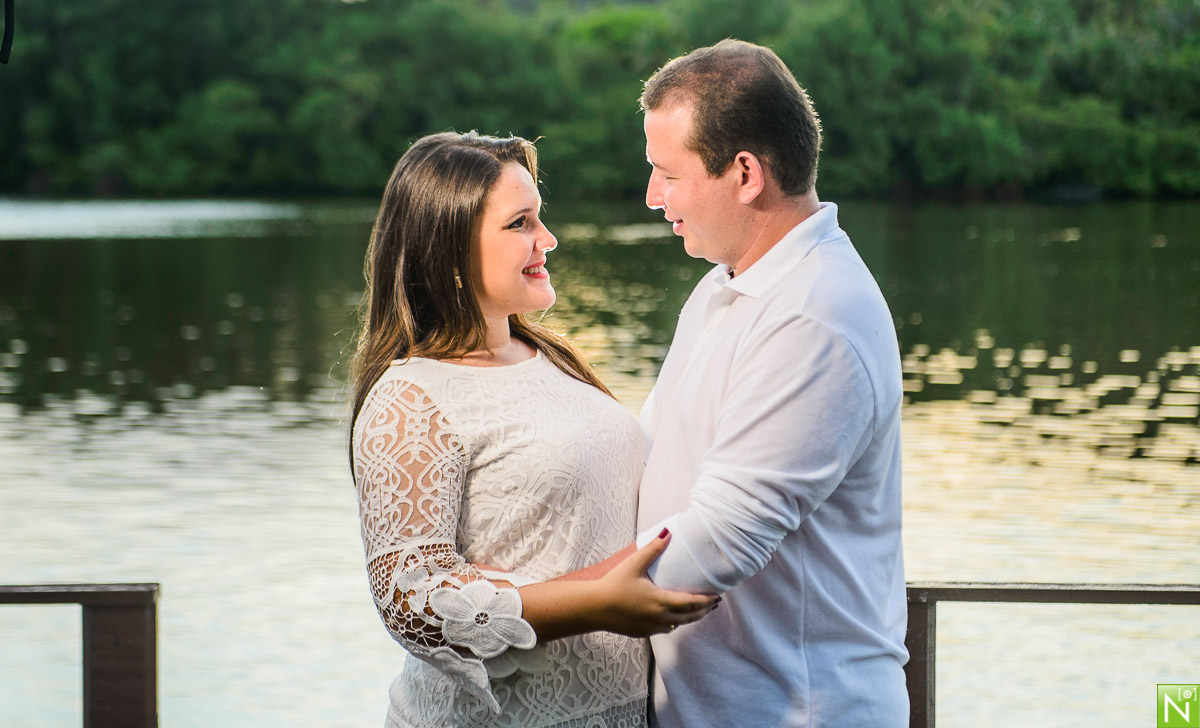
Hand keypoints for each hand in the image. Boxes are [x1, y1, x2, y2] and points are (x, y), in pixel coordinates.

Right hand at [590, 530, 718, 636]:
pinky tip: (678, 617)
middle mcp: (660, 618)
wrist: (594, 608)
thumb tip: (668, 532)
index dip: (706, 600)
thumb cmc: (613, 585)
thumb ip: (652, 549)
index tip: (717, 595)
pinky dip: (678, 622)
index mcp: (661, 602)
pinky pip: (668, 628)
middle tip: (714, 602)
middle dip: (704, 609)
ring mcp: (653, 628)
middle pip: (690, 616)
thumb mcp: (634, 564)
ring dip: (692, 617)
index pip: (692, 603)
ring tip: (701, 609)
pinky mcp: (644, 632)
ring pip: (680, 624)